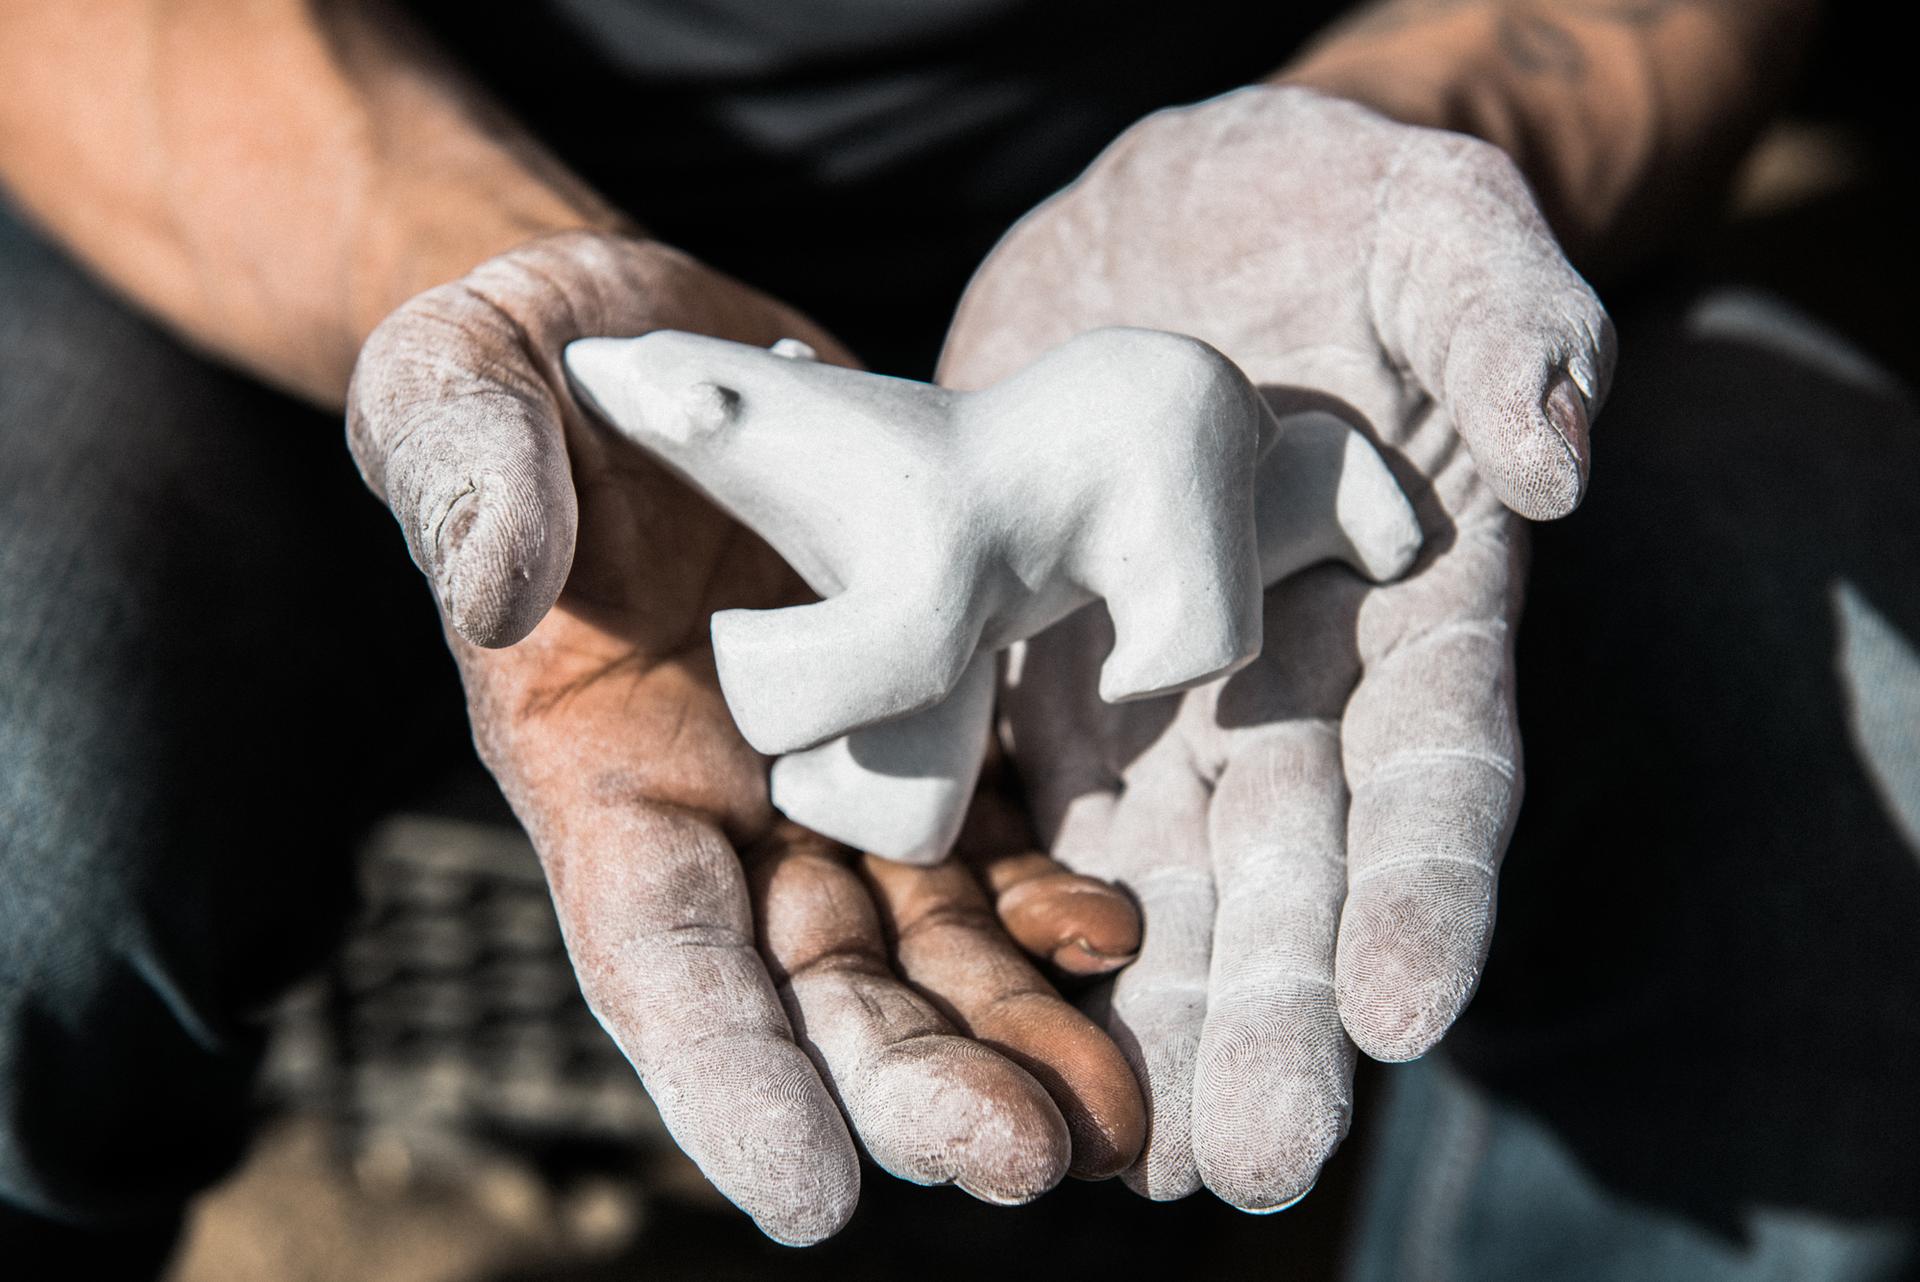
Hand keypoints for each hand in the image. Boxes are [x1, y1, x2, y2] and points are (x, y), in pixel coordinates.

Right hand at [346, 231, 1144, 1240]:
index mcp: (597, 774)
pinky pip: (989, 842)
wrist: (653, 336)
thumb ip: (462, 472)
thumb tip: (496, 592)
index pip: (653, 958)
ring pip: (923, 943)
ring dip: (1011, 1032)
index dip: (724, 1080)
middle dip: (911, 1084)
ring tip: (1113, 1114)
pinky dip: (1048, 903)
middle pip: (813, 991)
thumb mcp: (458, 378)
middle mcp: (718, 812)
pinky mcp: (918, 722)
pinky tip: (1118, 933)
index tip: (809, 1192)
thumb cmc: (527, 359)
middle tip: (1022, 1158)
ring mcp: (826, 778)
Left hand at [945, 86, 1613, 1206]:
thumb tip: (1562, 460)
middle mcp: (1296, 681)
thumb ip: (1506, 314)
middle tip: (1253, 1159)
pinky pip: (1029, 803)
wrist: (1177, 219)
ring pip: (1163, 875)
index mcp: (1412, 603)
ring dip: (1146, 1013)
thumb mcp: (1435, 220)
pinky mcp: (1047, 672)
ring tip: (1118, 1152)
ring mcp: (1168, 692)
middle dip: (1276, 1012)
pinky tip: (988, 1017)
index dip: (1430, 885)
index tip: (1405, 1010)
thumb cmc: (1329, 205)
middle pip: (1297, 866)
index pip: (1438, 763)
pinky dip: (1015, 911)